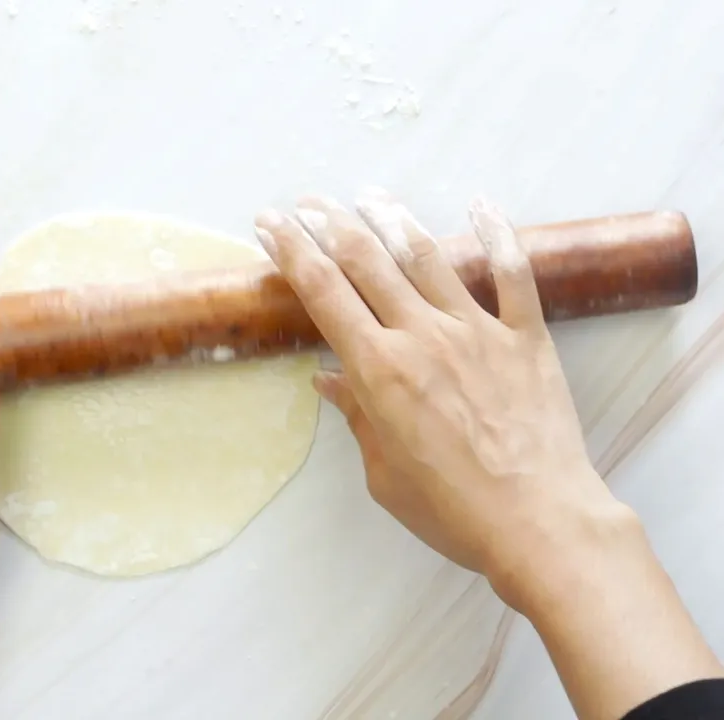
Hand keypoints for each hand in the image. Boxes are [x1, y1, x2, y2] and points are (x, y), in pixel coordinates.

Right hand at [253, 189, 626, 603]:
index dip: (292, 251)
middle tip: (306, 202)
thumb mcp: (383, 473)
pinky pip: (513, 273)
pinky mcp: (526, 336)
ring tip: (368, 195)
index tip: (271, 224)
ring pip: (427, 256)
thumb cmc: (451, 511)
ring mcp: (478, 330)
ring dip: (392, 219)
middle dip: (329, 223)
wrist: (540, 522)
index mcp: (379, 370)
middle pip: (367, 261)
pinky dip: (497, 234)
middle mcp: (423, 336)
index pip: (324, 293)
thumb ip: (357, 417)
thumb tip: (329, 379)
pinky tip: (481, 205)